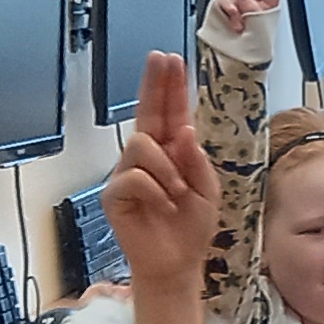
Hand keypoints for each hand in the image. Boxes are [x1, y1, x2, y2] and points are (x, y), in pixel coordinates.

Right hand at [100, 58, 218, 279]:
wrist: (177, 264)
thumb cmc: (190, 228)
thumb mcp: (208, 192)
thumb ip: (197, 161)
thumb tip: (185, 130)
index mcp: (171, 153)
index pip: (170, 113)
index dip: (170, 87)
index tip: (171, 60)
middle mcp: (147, 158)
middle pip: (147, 112)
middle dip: (154, 83)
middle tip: (160, 59)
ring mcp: (128, 174)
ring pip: (141, 144)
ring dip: (167, 168)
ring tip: (177, 193)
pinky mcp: (115, 195)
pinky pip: (134, 177)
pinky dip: (155, 191)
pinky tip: (162, 206)